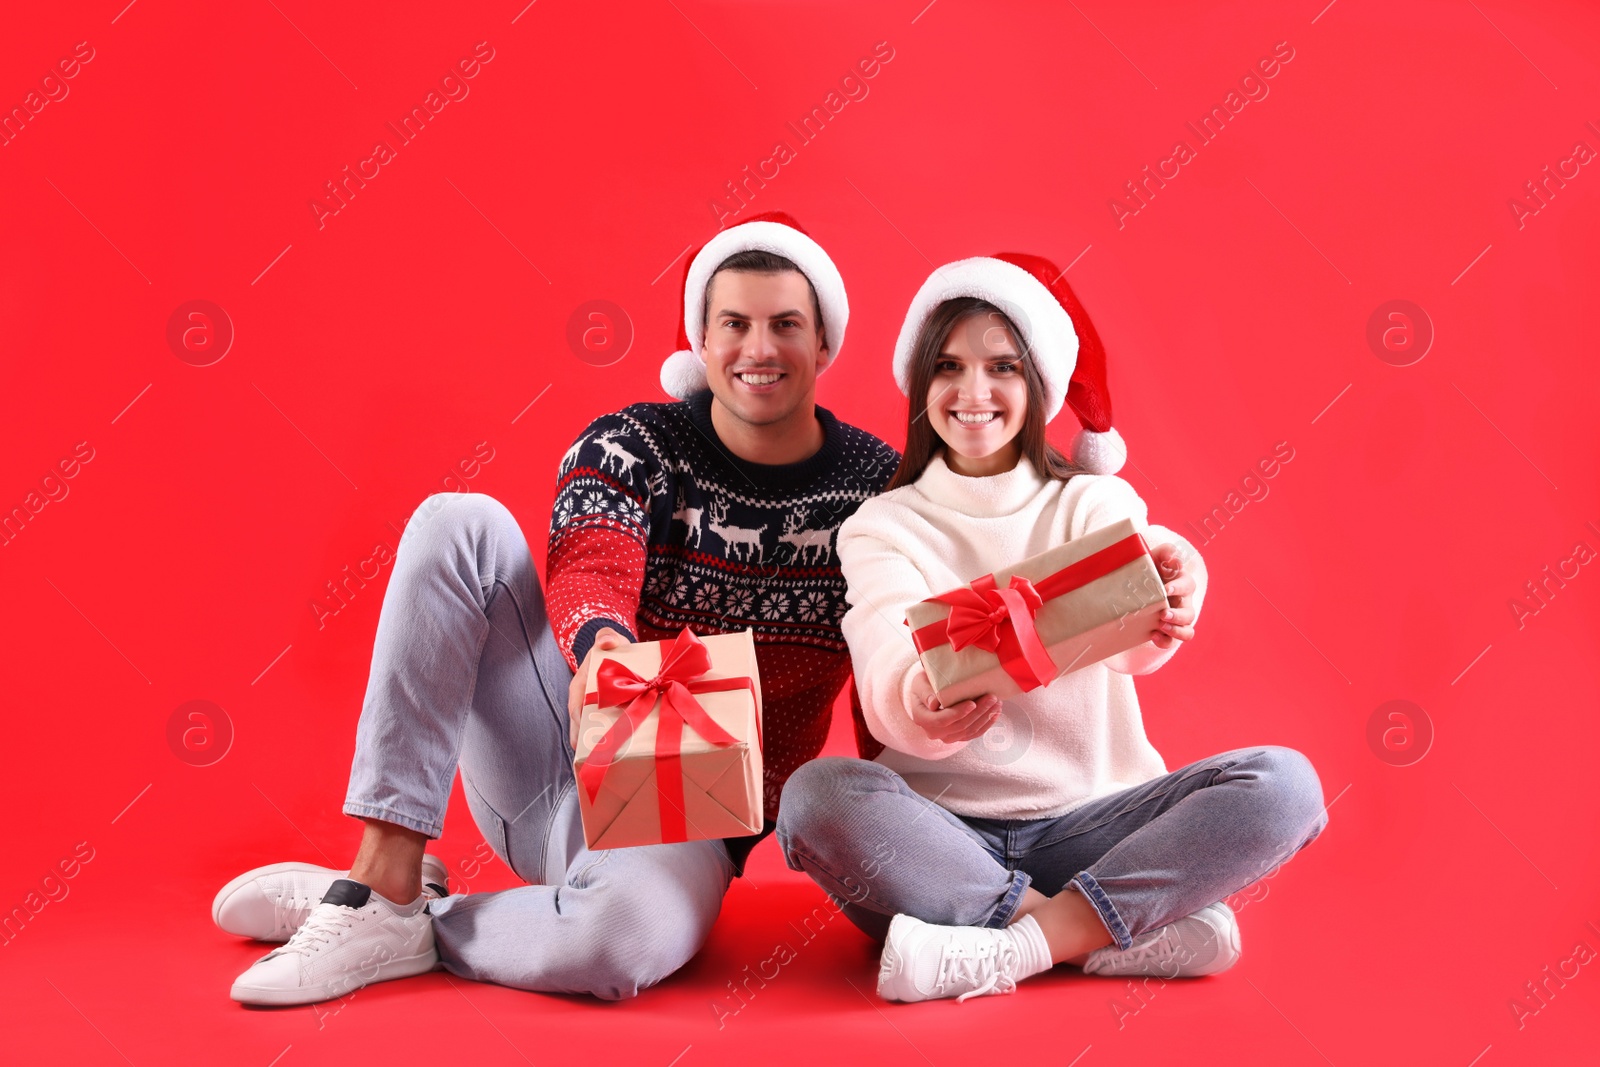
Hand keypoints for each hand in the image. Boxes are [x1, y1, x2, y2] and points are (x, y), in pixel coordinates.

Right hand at [568, 627, 630, 749]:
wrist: (621, 654)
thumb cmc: (612, 647)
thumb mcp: (609, 640)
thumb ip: (606, 637)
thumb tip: (607, 641)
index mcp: (581, 684)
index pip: (575, 704)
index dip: (578, 719)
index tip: (584, 732)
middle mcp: (586, 700)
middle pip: (582, 724)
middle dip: (588, 740)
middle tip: (596, 756)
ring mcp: (598, 710)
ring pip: (594, 731)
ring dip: (599, 745)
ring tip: (606, 762)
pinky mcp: (611, 715)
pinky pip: (609, 730)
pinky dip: (613, 741)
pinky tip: (622, 755)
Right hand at [908, 668, 1002, 743]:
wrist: (929, 694)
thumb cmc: (925, 685)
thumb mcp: (920, 683)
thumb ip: (925, 692)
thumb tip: (933, 703)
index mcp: (922, 718)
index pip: (941, 720)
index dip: (958, 713)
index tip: (973, 703)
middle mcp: (933, 732)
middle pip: (959, 726)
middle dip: (978, 712)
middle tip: (992, 698)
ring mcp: (947, 736)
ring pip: (969, 731)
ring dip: (985, 718)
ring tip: (997, 703)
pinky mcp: (958, 736)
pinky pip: (974, 734)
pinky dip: (986, 724)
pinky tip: (995, 713)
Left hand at [1147, 543, 1196, 648]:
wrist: (1133, 585)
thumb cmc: (1147, 569)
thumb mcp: (1154, 557)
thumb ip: (1165, 552)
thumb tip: (1174, 556)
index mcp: (1182, 583)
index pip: (1187, 585)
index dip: (1178, 588)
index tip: (1165, 589)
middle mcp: (1184, 603)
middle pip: (1190, 612)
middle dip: (1178, 615)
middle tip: (1163, 614)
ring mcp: (1178, 619)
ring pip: (1188, 630)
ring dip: (1176, 630)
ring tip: (1160, 626)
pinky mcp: (1168, 631)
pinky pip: (1172, 641)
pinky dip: (1165, 641)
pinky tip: (1153, 636)